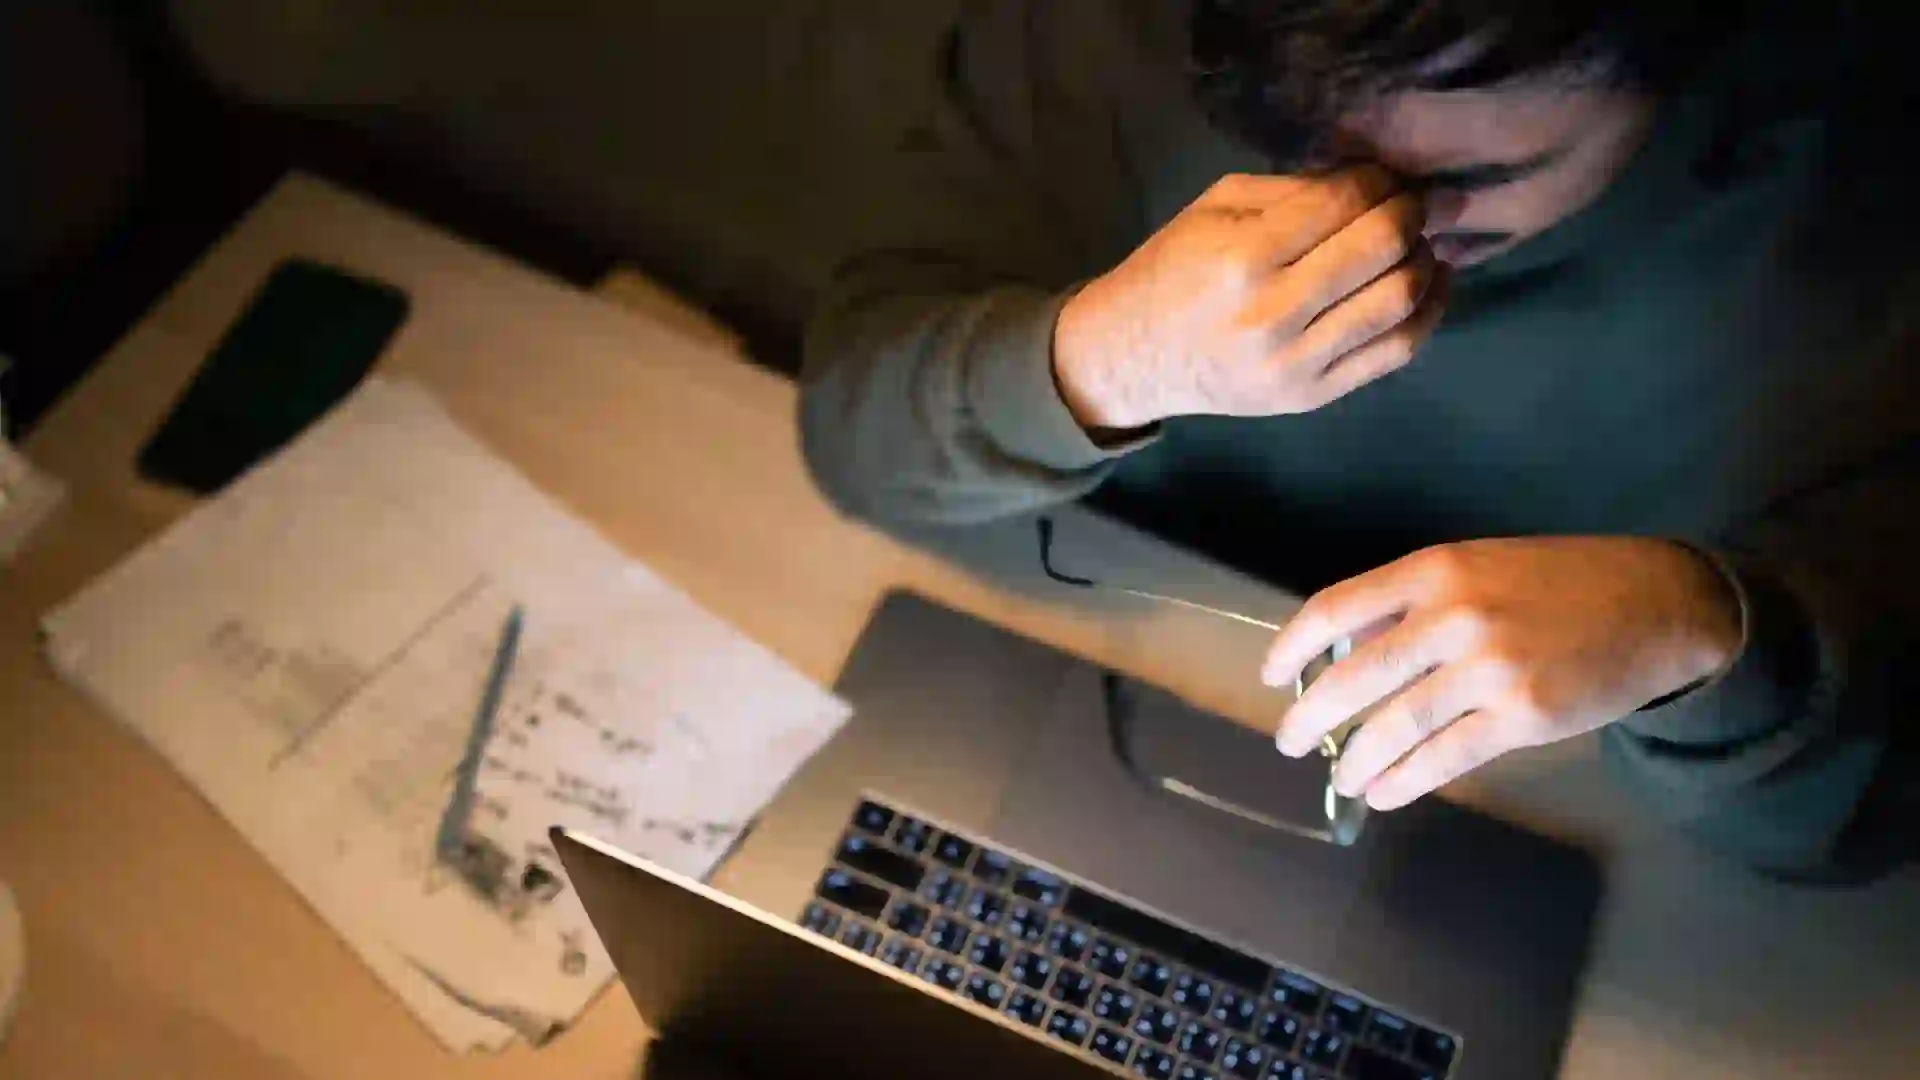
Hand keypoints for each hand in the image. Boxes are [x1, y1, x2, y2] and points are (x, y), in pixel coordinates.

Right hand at [1052, 167, 1448, 430]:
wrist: (1132, 357)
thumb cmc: (1172, 270)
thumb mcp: (1215, 208)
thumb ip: (1293, 190)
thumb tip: (1374, 177)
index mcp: (1243, 255)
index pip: (1343, 202)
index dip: (1382, 180)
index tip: (1394, 175)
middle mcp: (1273, 312)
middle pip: (1380, 248)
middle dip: (1416, 213)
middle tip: (1425, 201)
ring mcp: (1295, 362)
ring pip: (1398, 301)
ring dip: (1426, 260)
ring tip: (1424, 242)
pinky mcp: (1311, 396)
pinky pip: (1394, 352)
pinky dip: (1428, 313)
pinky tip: (1430, 285)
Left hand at [1262, 537, 1744, 809]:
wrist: (1657, 603)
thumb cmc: (1560, 582)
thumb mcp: (1479, 566)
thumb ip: (1414, 603)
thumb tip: (1347, 653)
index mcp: (1436, 570)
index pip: (1335, 609)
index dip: (1293, 648)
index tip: (1272, 676)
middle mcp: (1454, 616)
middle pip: (1354, 678)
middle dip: (1311, 718)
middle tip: (1290, 741)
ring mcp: (1489, 669)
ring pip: (1394, 726)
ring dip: (1355, 759)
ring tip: (1341, 775)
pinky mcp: (1522, 717)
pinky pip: (1444, 757)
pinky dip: (1405, 780)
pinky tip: (1385, 792)